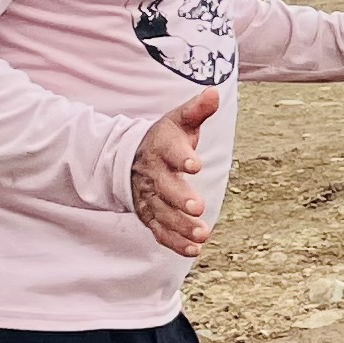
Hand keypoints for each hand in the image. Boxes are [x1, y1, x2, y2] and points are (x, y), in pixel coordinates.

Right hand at [132, 91, 219, 256]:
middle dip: (179, 198)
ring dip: (181, 225)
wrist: (129, 159)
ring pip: (163, 213)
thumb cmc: (163, 138)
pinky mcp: (149, 215)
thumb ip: (197, 109)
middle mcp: (152, 175)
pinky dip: (175, 242)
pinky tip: (194, 250)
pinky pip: (160, 231)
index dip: (182, 157)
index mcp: (160, 147)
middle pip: (164, 187)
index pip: (169, 151)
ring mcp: (149, 197)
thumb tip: (214, 92)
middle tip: (198, 208)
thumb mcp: (178, 120)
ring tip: (203, 234)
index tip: (195, 164)